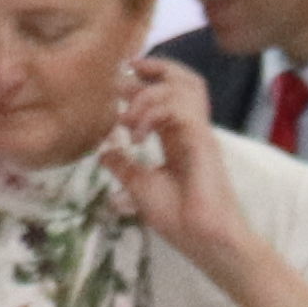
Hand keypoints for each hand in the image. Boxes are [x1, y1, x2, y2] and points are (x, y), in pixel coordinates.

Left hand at [104, 63, 259, 278]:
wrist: (203, 239)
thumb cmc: (180, 218)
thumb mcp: (140, 188)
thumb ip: (124, 167)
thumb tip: (104, 153)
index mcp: (180, 137)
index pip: (169, 94)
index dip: (147, 80)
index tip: (118, 81)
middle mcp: (192, 129)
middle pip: (185, 79)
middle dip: (156, 67)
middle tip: (126, 72)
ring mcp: (200, 133)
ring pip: (183, 87)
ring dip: (148, 95)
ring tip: (127, 118)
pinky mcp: (202, 140)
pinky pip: (179, 109)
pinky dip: (153, 114)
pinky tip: (136, 135)